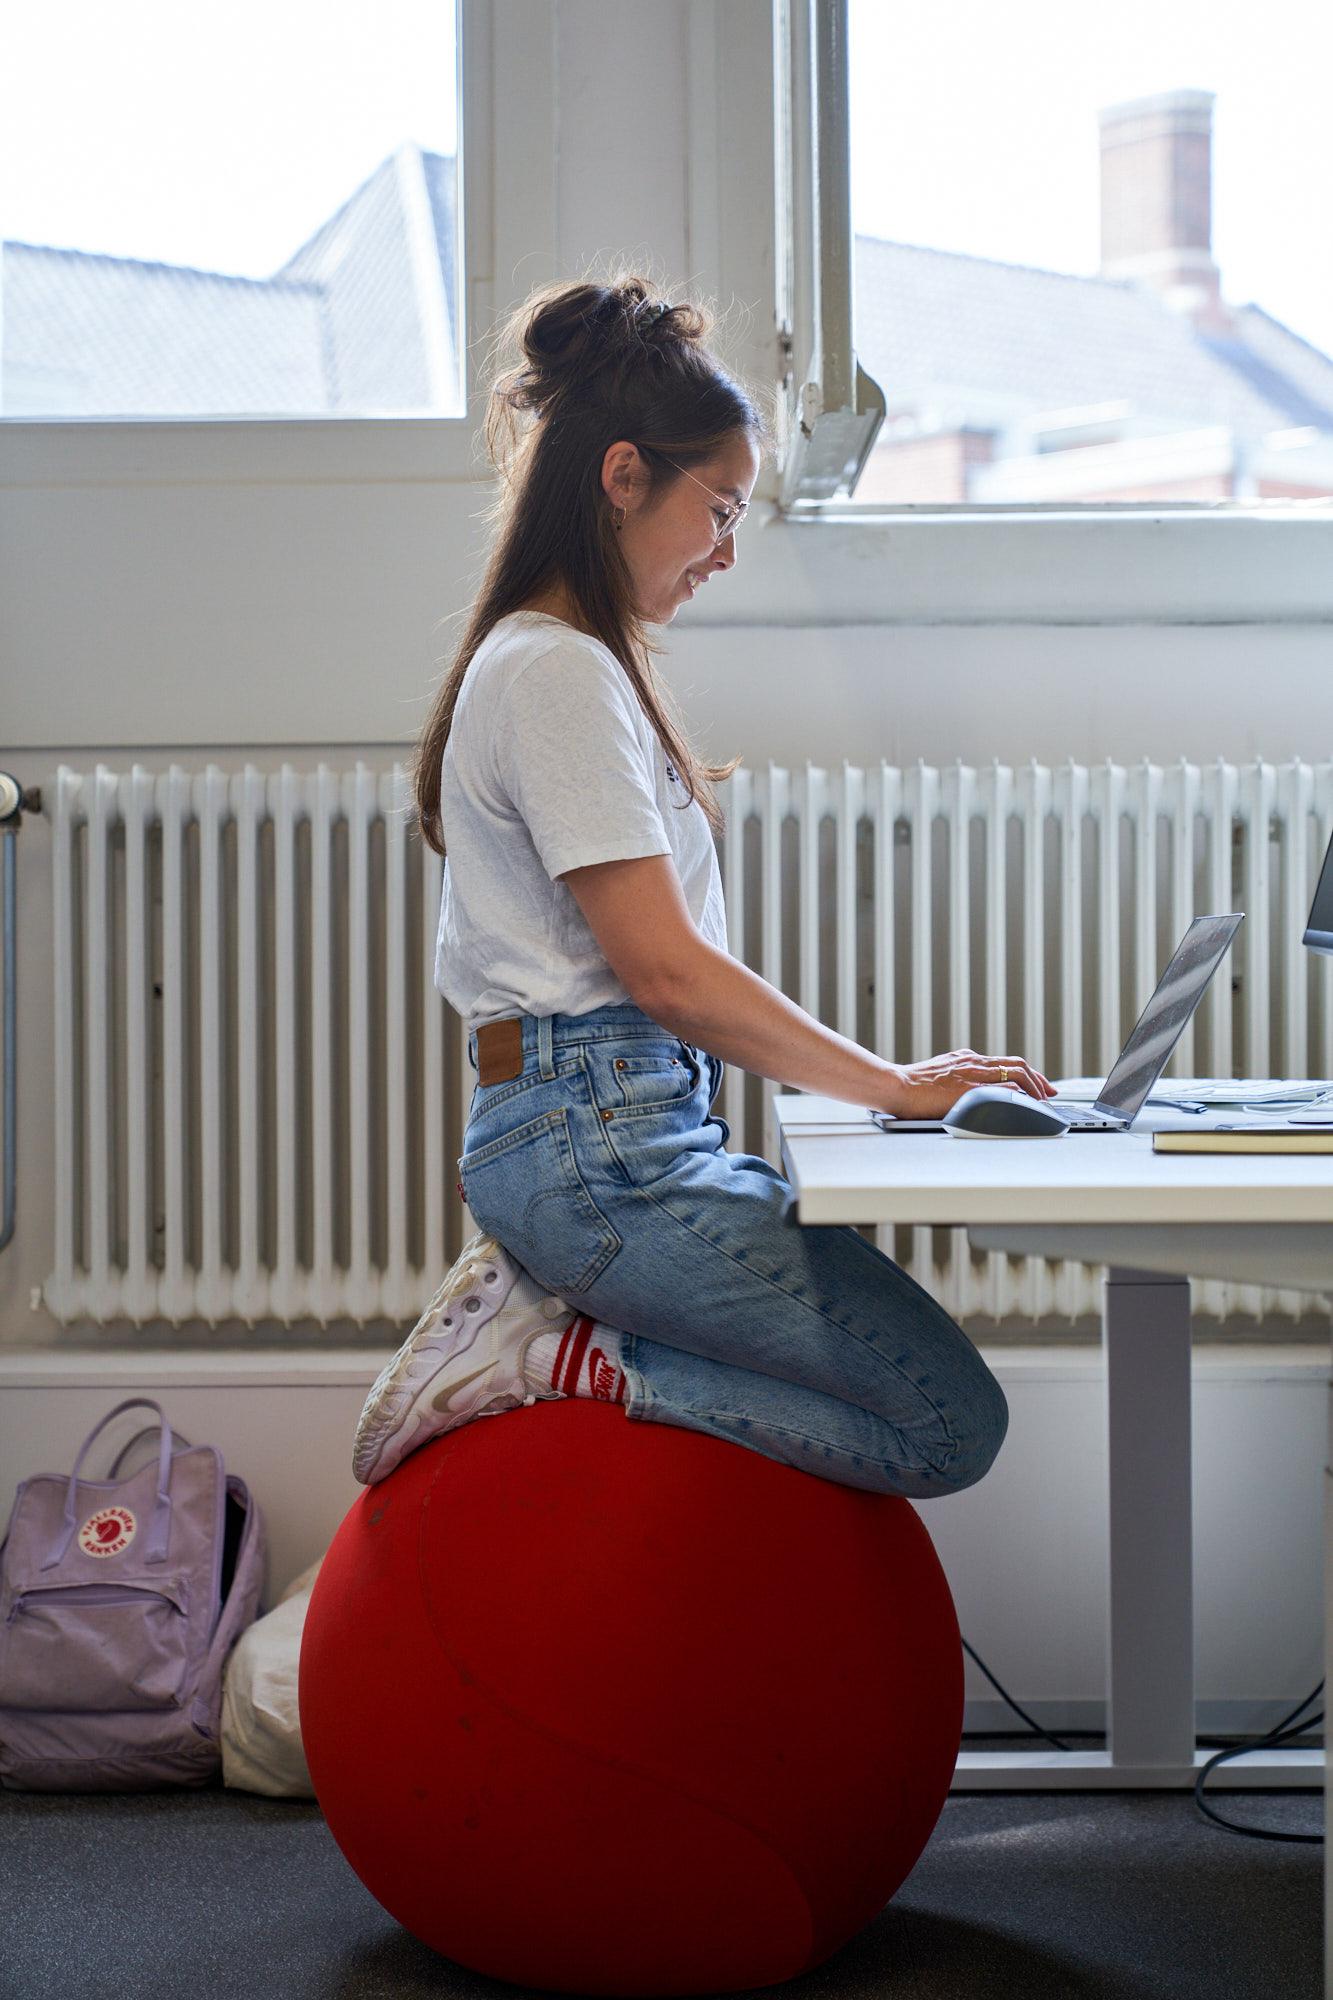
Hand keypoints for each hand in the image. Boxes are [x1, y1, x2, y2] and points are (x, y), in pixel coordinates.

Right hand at [880, 1049, 1056, 1120]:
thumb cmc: (910, 1086)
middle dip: (1040, 1079)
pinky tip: (1028, 1107)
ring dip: (1036, 1088)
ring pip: (1017, 1074)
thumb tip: (968, 1091)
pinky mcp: (971, 1088)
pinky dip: (1021, 1097)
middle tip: (1051, 1093)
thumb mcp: (939, 1074)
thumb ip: (956, 1078)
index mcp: (966, 1059)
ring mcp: (974, 1073)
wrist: (896, 1086)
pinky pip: (1005, 1089)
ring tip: (1043, 1103)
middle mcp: (973, 1062)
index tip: (1039, 1084)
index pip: (1005, 1062)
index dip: (1027, 1072)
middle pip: (1018, 1065)